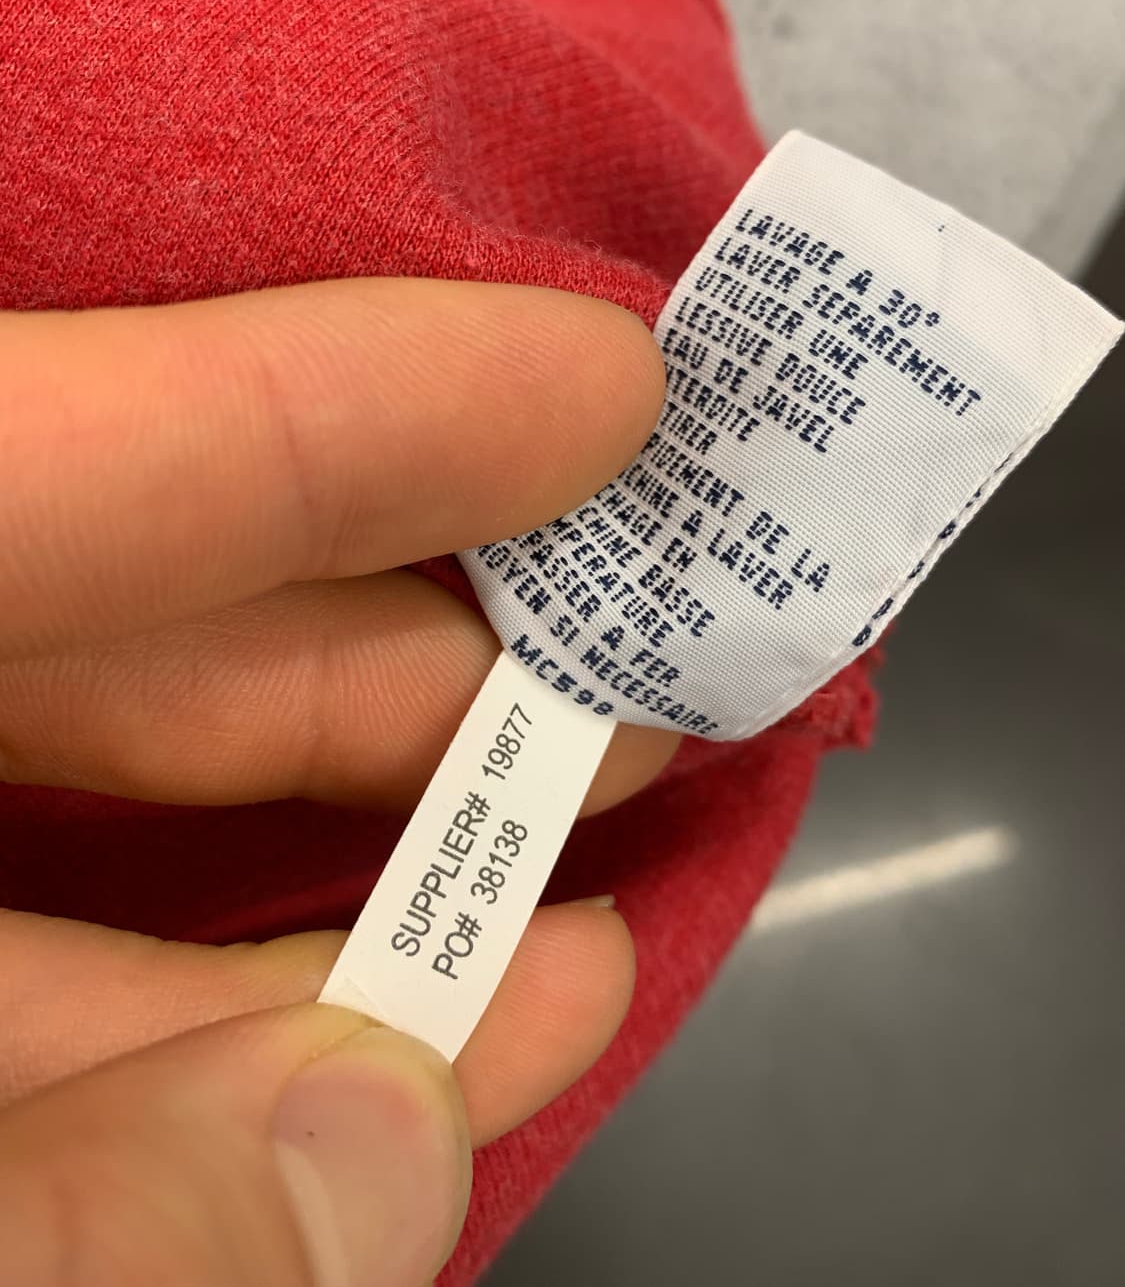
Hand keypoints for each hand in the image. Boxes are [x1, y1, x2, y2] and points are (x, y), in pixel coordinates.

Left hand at [0, 277, 674, 1266]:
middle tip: (636, 606)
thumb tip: (373, 1141)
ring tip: (600, 802)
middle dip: (386, 620)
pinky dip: (221, 1014)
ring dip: (360, 818)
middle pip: (89, 604)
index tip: (596, 384)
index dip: (318, 411)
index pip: (23, 466)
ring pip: (84, 790)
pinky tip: (426, 1036)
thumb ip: (86, 1222)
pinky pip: (41, 969)